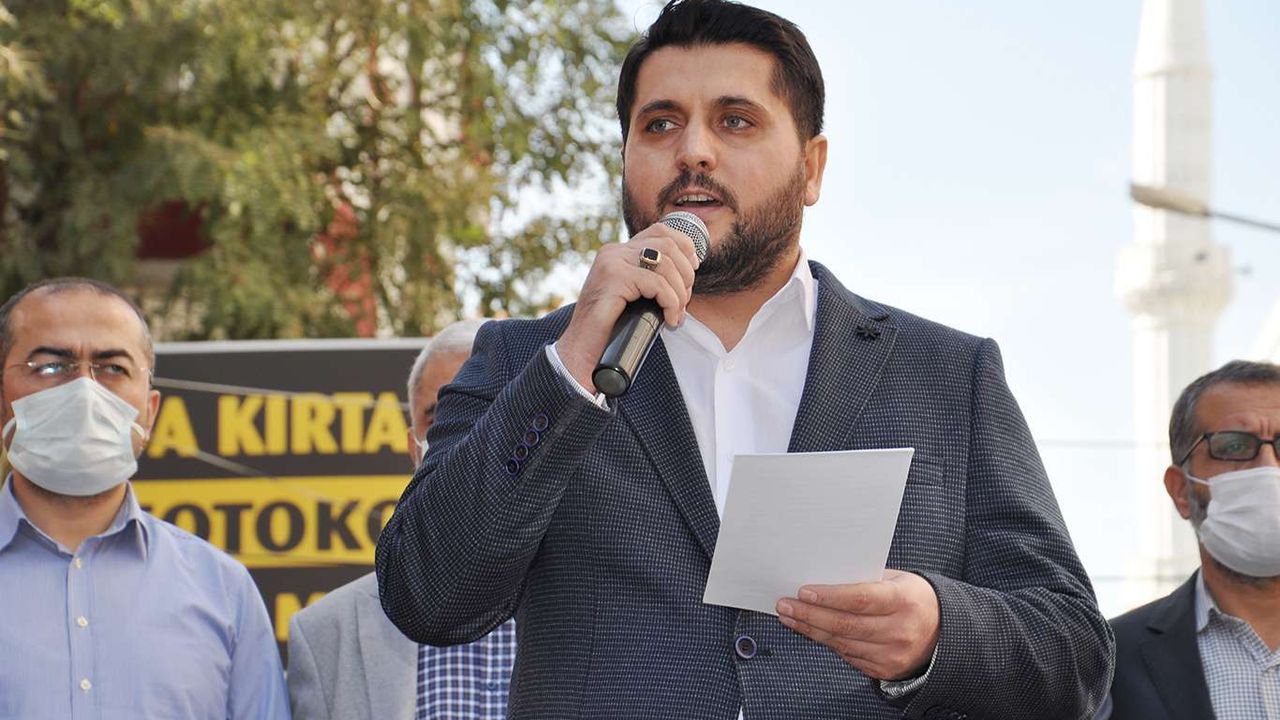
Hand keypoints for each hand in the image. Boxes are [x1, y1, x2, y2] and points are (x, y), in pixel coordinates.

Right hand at [557, 222, 699, 390]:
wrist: (582, 350)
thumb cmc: (610, 328)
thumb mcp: (633, 295)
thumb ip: (650, 278)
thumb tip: (689, 272)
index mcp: (618, 252)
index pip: (660, 231)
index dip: (685, 246)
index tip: (693, 270)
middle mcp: (614, 252)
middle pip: (668, 245)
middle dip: (686, 274)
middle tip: (684, 301)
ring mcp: (612, 263)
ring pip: (666, 264)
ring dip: (680, 292)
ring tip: (676, 313)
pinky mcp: (614, 278)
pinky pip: (657, 284)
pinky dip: (671, 303)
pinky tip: (670, 319)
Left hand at [776, 569, 939, 680]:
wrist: (944, 632)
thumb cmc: (914, 598)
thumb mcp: (897, 580)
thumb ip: (865, 579)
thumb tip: (824, 576)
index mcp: (904, 601)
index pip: (860, 599)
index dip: (829, 596)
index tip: (803, 591)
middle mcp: (899, 630)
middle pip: (845, 624)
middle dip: (809, 614)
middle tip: (785, 604)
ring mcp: (892, 654)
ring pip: (842, 642)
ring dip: (811, 629)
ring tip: (790, 616)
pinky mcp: (884, 670)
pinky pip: (847, 655)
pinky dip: (826, 642)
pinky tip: (811, 630)